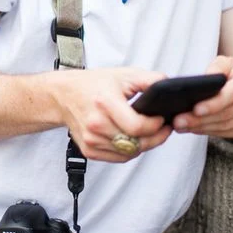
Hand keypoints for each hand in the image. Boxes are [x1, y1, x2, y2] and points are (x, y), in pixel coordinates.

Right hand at [53, 67, 172, 162]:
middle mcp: (96, 124)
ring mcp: (91, 139)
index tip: (162, 119)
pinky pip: (118, 158)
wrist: (63, 95)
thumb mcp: (123, 75)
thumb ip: (149, 80)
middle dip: (155, 137)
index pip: (137, 126)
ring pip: (129, 153)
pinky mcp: (89, 150)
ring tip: (148, 132)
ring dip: (143, 145)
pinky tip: (132, 138)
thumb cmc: (93, 84)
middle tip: (163, 128)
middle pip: (135, 142)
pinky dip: (129, 150)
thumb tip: (169, 85)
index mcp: (105, 103)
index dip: (156, 126)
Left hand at [172, 56, 232, 140]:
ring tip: (182, 126)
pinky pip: (228, 133)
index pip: (232, 94)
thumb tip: (203, 81)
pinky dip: (210, 132)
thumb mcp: (228, 62)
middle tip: (178, 122)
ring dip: (202, 128)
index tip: (195, 109)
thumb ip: (216, 68)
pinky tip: (195, 129)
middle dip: (200, 120)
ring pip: (225, 126)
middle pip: (226, 114)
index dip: (213, 104)